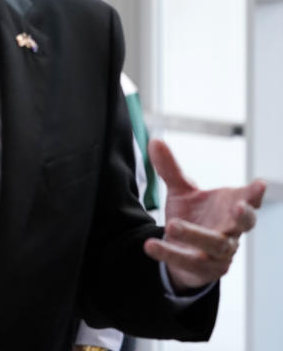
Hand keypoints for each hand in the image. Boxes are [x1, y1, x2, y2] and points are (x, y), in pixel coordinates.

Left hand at [143, 138, 265, 291]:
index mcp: (231, 208)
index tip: (259, 184)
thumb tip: (154, 140)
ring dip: (195, 235)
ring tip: (172, 225)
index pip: (249, 200)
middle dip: (244, 216)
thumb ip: (170, 169)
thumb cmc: (193, 217)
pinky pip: (187, 261)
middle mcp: (231, 230)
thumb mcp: (181, 192)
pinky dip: (168, 253)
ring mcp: (221, 252)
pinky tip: (150, 245)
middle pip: (244, 224)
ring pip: (215, 245)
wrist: (184, 252)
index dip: (255, 194)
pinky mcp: (204, 269)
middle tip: (238, 206)